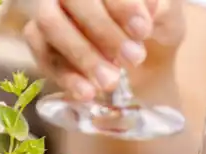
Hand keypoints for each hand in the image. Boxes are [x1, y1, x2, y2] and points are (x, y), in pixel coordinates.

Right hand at [24, 0, 184, 100]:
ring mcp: (49, 7)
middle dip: (104, 31)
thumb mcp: (167, 17)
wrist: (142, 50)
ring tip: (110, 82)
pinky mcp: (38, 37)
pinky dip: (64, 75)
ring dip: (81, 54)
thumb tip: (149, 8)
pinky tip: (87, 93)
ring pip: (50, 23)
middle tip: (134, 59)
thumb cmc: (153, 23)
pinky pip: (41, 52)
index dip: (123, 6)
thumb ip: (160, 11)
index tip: (143, 31)